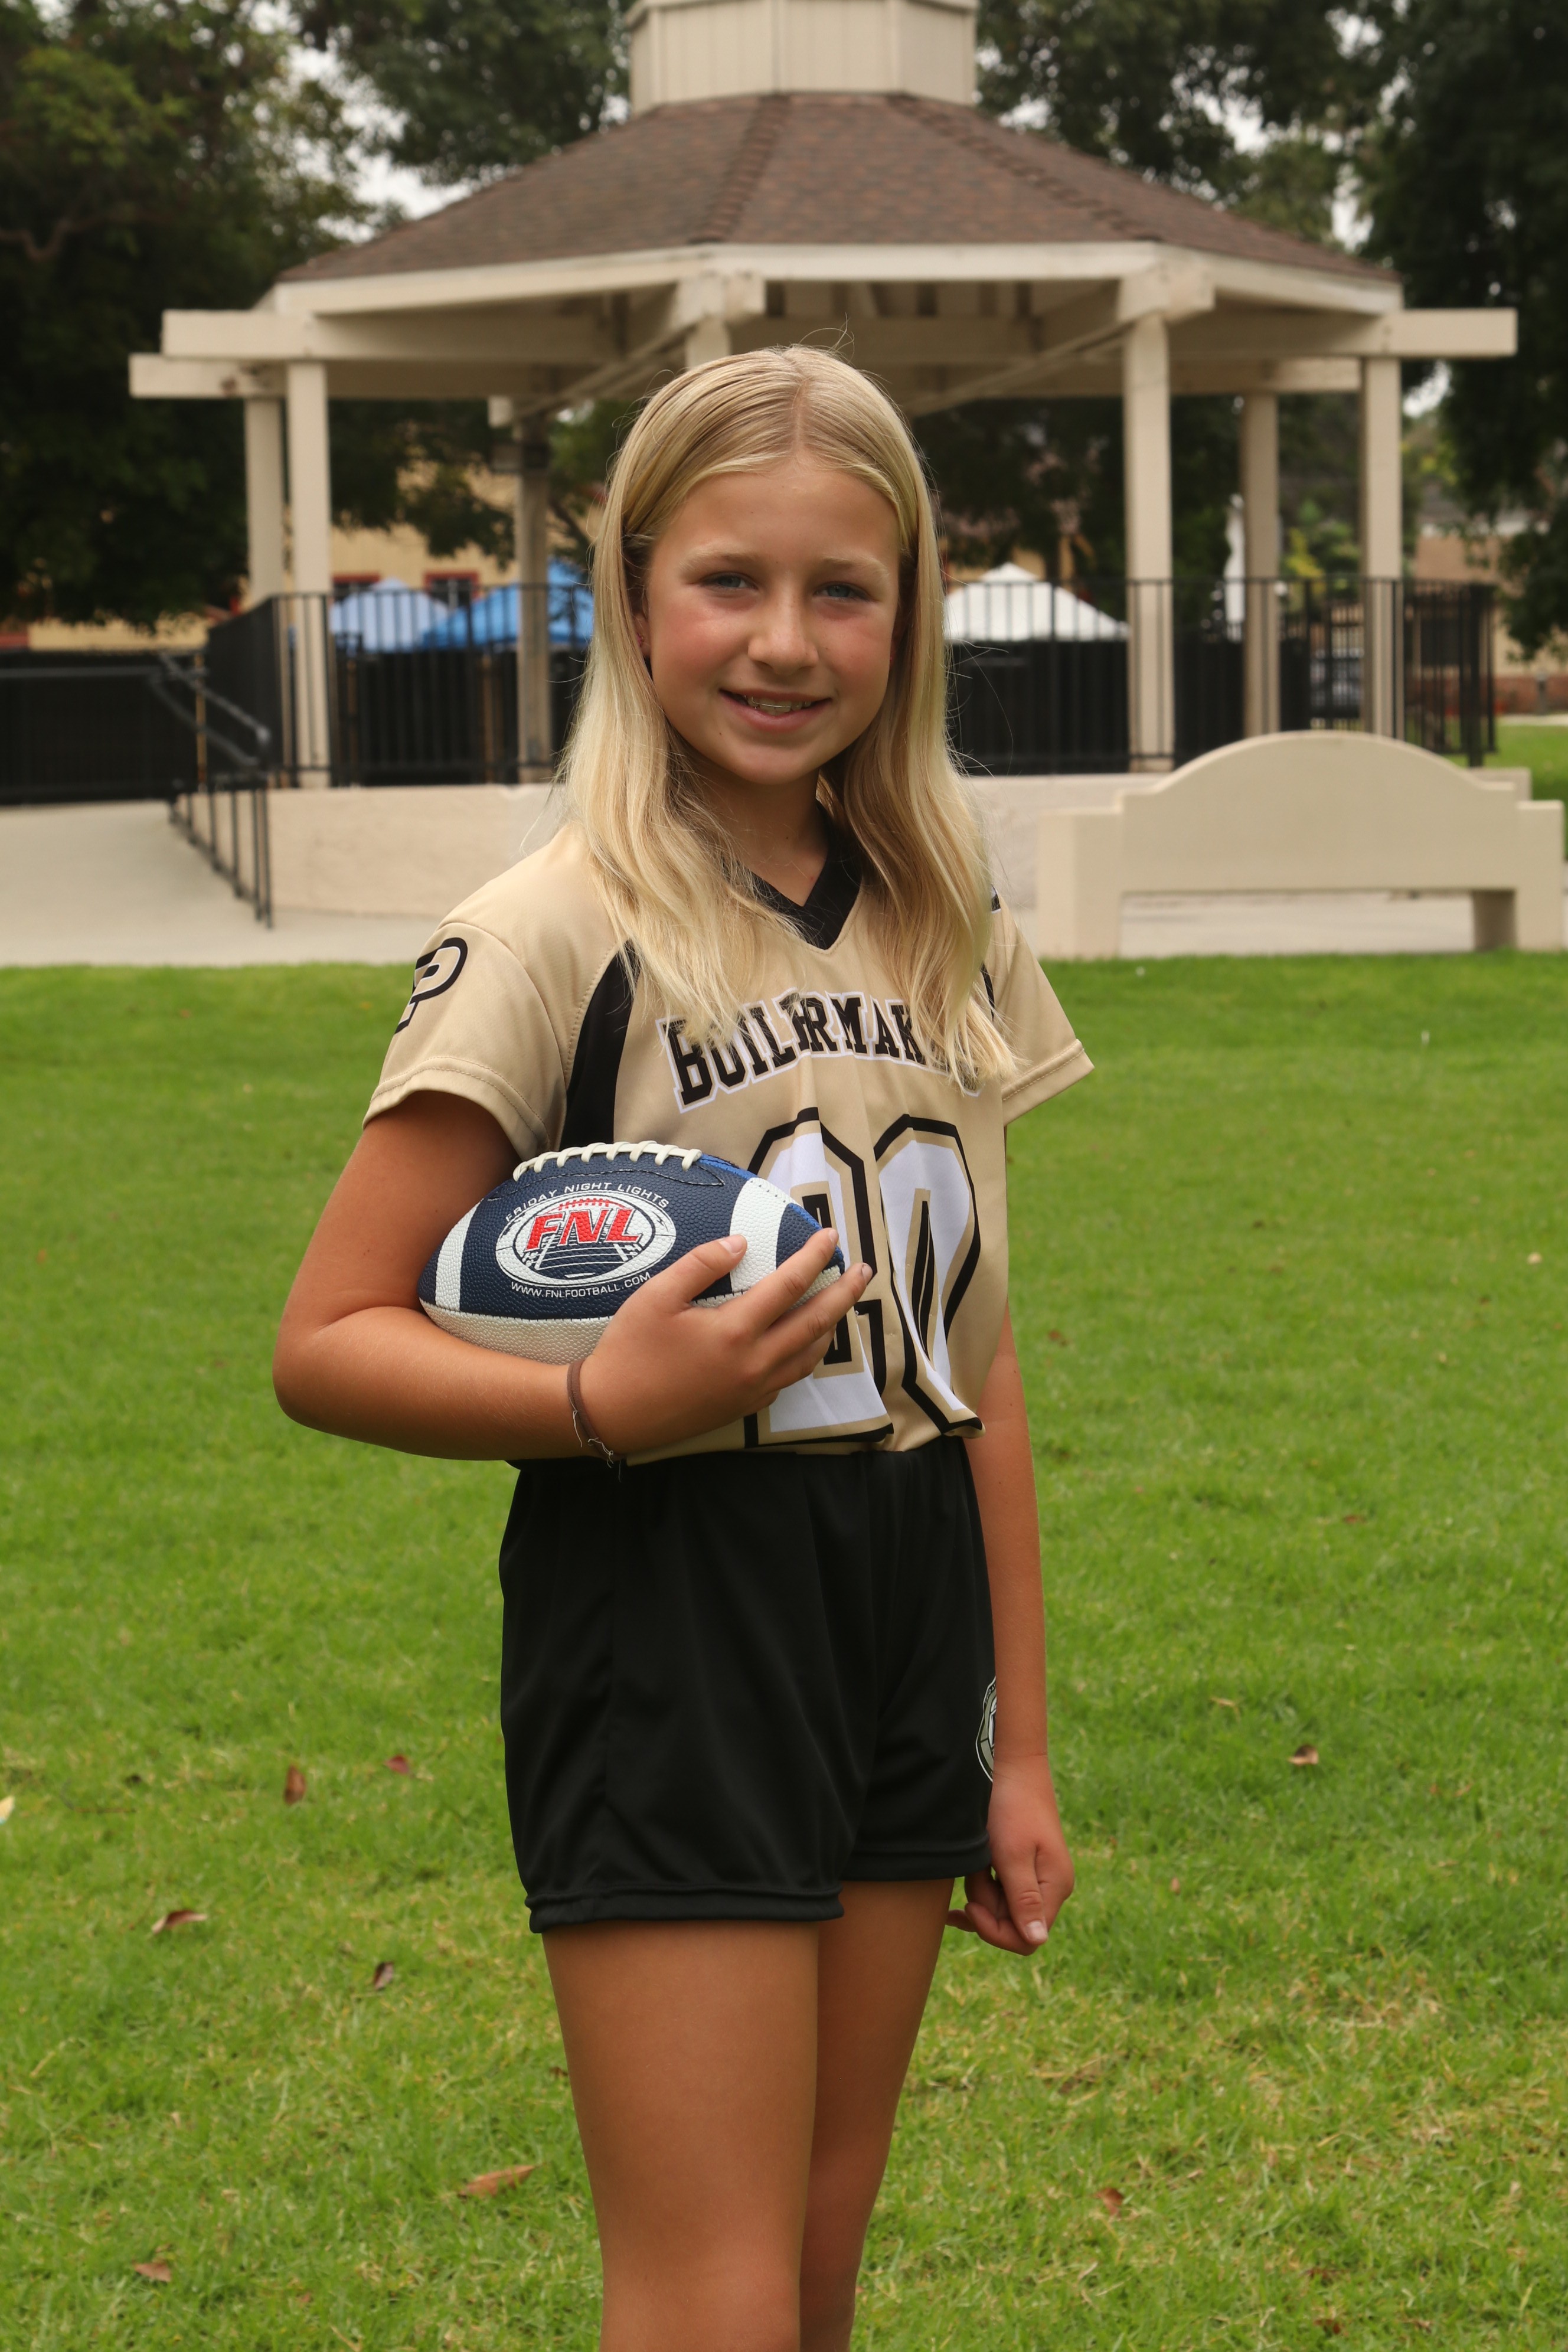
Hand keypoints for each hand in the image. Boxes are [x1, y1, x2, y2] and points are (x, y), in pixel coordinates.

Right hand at [575, 1224, 870, 1457]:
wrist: (612, 1414)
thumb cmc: (629, 1350)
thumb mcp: (656, 1296)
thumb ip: (701, 1264)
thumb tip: (741, 1242)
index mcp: (736, 1331)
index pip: (790, 1286)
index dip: (814, 1258)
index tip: (830, 1236)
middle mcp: (755, 1362)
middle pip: (817, 1323)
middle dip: (844, 1293)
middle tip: (864, 1271)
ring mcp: (753, 1389)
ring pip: (810, 1356)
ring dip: (831, 1326)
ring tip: (838, 1304)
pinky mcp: (745, 1406)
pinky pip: (791, 1377)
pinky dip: (807, 1354)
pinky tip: (803, 1343)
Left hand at [946, 1753, 1072, 1955]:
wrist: (1012, 1765)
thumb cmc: (1011, 1807)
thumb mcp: (1012, 1855)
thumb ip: (1023, 1900)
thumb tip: (1038, 1942)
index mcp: (1055, 1887)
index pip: (1027, 1939)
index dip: (995, 1932)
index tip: (971, 1905)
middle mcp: (1050, 1886)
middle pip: (1011, 1922)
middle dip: (985, 1904)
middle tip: (975, 1870)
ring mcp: (1037, 1875)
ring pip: (1001, 1905)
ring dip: (981, 1888)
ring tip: (976, 1858)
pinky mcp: (1022, 1864)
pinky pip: (999, 1888)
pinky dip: (981, 1881)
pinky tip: (968, 1871)